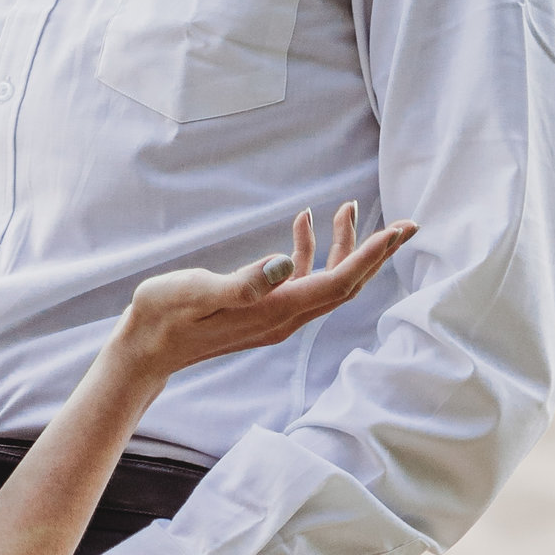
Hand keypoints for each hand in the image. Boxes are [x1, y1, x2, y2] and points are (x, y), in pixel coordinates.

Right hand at [122, 202, 414, 380]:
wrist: (146, 347)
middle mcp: (284, 318)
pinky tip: (301, 224)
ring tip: (349, 207)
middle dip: (376, 254)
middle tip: (407, 225)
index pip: (338, 283)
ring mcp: (275, 315)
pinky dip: (310, 251)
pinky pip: (302, 280)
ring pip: (327, 281)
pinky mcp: (264, 309)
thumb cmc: (165, 316)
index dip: (370, 256)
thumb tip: (286, 262)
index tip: (398, 231)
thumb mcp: (197, 291)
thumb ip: (243, 281)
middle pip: (346, 285)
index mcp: (275, 311)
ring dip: (344, 247)